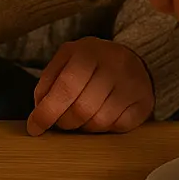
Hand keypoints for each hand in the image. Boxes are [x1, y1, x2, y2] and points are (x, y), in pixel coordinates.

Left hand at [27, 38, 153, 135]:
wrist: (131, 58)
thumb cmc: (91, 63)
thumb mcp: (65, 61)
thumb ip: (48, 82)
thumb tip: (38, 114)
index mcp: (88, 51)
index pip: (65, 87)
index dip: (47, 112)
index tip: (34, 128)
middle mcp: (114, 64)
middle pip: (82, 109)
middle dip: (65, 122)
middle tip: (62, 120)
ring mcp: (132, 83)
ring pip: (100, 122)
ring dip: (85, 126)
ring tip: (83, 115)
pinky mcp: (144, 101)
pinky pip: (118, 127)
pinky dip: (106, 127)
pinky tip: (104, 114)